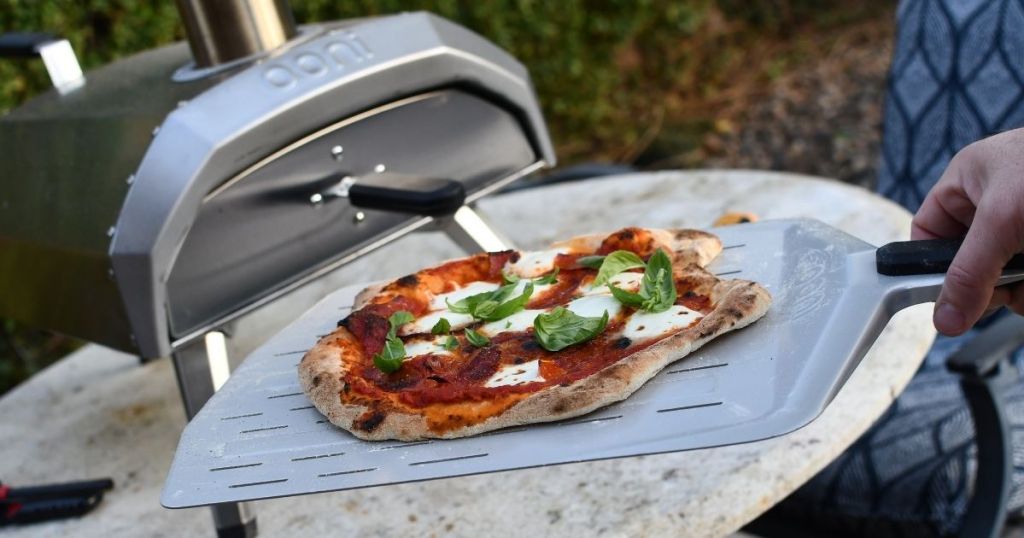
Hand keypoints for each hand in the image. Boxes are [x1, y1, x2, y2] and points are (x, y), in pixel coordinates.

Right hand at [911, 127, 1023, 335]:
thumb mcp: (1001, 222)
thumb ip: (969, 274)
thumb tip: (945, 318)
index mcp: (970, 179)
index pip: (928, 230)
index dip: (931, 264)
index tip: (947, 295)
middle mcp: (997, 200)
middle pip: (972, 260)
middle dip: (991, 281)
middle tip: (1006, 287)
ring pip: (1008, 272)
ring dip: (1021, 287)